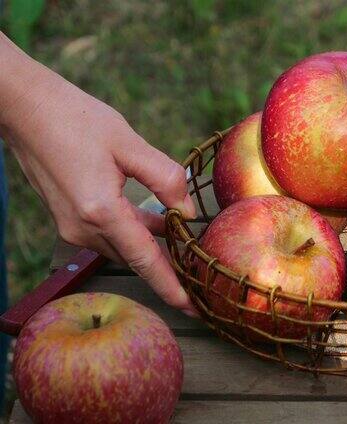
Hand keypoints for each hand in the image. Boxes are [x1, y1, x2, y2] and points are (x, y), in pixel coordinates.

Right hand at [0, 34, 196, 314]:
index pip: (145, 260)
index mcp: (100, 211)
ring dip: (153, 248)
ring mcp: (72, 225)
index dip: (171, 286)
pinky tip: (160, 224)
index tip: (192, 308)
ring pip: (124, 247)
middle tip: (202, 276)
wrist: (25, 107)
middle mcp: (83, 227)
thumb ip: (164, 178)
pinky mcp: (68, 218)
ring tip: (189, 249)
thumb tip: (189, 210)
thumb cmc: (76, 119)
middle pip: (136, 258)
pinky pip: (111, 235)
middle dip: (168, 268)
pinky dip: (136, 234)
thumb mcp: (129, 143)